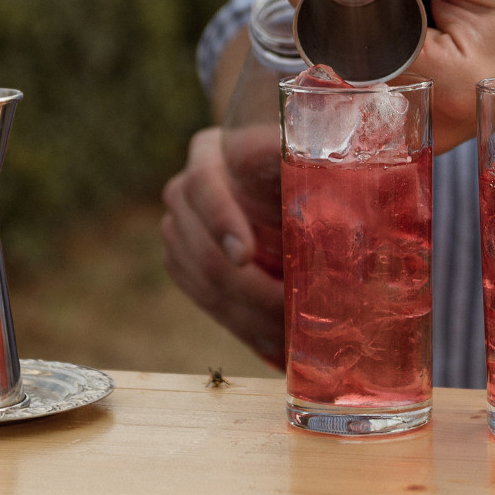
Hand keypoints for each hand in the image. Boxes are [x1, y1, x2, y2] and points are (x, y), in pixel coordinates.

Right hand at [160, 127, 285, 366]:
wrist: (274, 185)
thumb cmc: (299, 165)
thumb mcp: (302, 157)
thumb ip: (307, 160)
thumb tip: (318, 168)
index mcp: (208, 153)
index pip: (201, 185)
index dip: (220, 221)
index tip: (245, 256)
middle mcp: (183, 192)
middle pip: (203, 250)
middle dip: (251, 291)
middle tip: (292, 312)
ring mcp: (176, 231)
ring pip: (204, 285)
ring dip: (251, 317)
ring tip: (291, 336)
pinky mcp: (180, 264)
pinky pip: (205, 303)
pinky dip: (242, 325)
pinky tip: (274, 340)